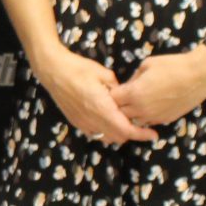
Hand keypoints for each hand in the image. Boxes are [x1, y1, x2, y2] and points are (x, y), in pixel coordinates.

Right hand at [32, 45, 148, 143]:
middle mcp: (92, 120)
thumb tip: (125, 97)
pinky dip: (106, 130)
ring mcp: (83, 123)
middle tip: (141, 123)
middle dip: (132, 133)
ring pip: (107, 137)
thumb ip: (118, 89)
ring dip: (118, 133)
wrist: (52, 70)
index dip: (141, 134)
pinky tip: (108, 118)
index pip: (126, 129)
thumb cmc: (78, 68)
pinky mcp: (76, 122)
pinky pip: (96, 133)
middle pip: (119, 137)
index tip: (154, 134)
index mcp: (101, 107)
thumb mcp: (103, 73)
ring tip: (125, 120)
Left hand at [115, 48, 205, 128]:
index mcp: (134, 93)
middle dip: (118, 106)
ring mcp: (153, 117)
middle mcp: (141, 109)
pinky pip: (148, 122)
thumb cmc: (172, 65)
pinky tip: (149, 106)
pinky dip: (144, 116)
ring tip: (135, 103)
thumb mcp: (147, 64)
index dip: (111, 94)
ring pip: (133, 121)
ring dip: (131, 114)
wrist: (199, 76)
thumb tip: (128, 85)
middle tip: (123, 97)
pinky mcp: (165, 120)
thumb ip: (133, 77)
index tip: (115, 89)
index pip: (112, 100)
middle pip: (120, 114)